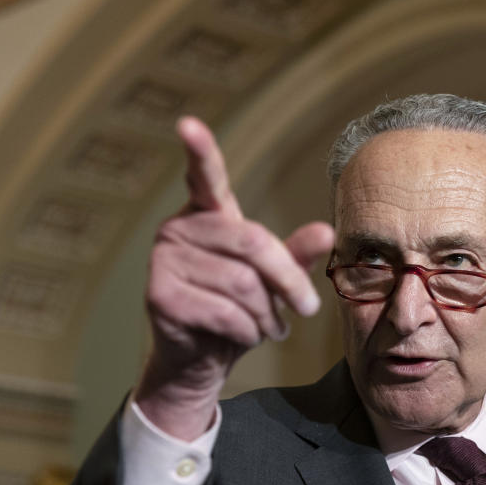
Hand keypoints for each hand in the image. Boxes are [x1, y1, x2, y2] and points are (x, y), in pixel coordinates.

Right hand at [134, 117, 333, 439]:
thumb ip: (294, 254)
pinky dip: (246, 332)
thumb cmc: (237, 309)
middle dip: (288, 281)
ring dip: (267, 314)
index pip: (203, 175)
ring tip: (268, 326)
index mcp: (206, 213)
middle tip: (307, 309)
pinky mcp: (159, 295)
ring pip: (242, 284)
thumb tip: (327, 231)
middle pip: (253, 243)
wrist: (200, 359)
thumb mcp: (271, 279)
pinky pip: (224, 312)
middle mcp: (178, 228)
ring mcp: (163, 260)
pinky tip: (244, 336)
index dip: (198, 150)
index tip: (187, 125)